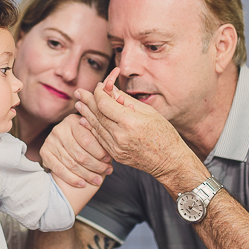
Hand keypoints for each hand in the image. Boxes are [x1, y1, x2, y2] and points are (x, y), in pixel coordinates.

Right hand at [39, 114, 112, 187]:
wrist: (62, 141)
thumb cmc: (82, 137)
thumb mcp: (90, 131)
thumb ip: (98, 136)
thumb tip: (113, 145)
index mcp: (72, 121)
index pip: (87, 140)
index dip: (99, 152)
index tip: (109, 160)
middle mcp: (59, 130)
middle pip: (80, 154)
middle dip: (96, 166)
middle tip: (107, 171)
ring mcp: (50, 141)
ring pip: (71, 164)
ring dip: (87, 175)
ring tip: (98, 180)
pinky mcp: (44, 153)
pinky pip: (60, 170)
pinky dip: (72, 179)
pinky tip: (83, 184)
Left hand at [73, 70, 190, 182]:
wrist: (170, 162)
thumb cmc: (164, 134)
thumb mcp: (149, 112)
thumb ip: (127, 101)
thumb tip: (112, 90)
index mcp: (130, 122)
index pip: (105, 104)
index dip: (99, 93)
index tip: (98, 86)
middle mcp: (120, 136)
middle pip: (97, 115)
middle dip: (87, 101)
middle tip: (78, 92)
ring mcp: (116, 148)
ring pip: (96, 127)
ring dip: (86, 114)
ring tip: (79, 103)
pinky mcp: (115, 155)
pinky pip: (100, 138)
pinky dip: (92, 128)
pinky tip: (85, 120)